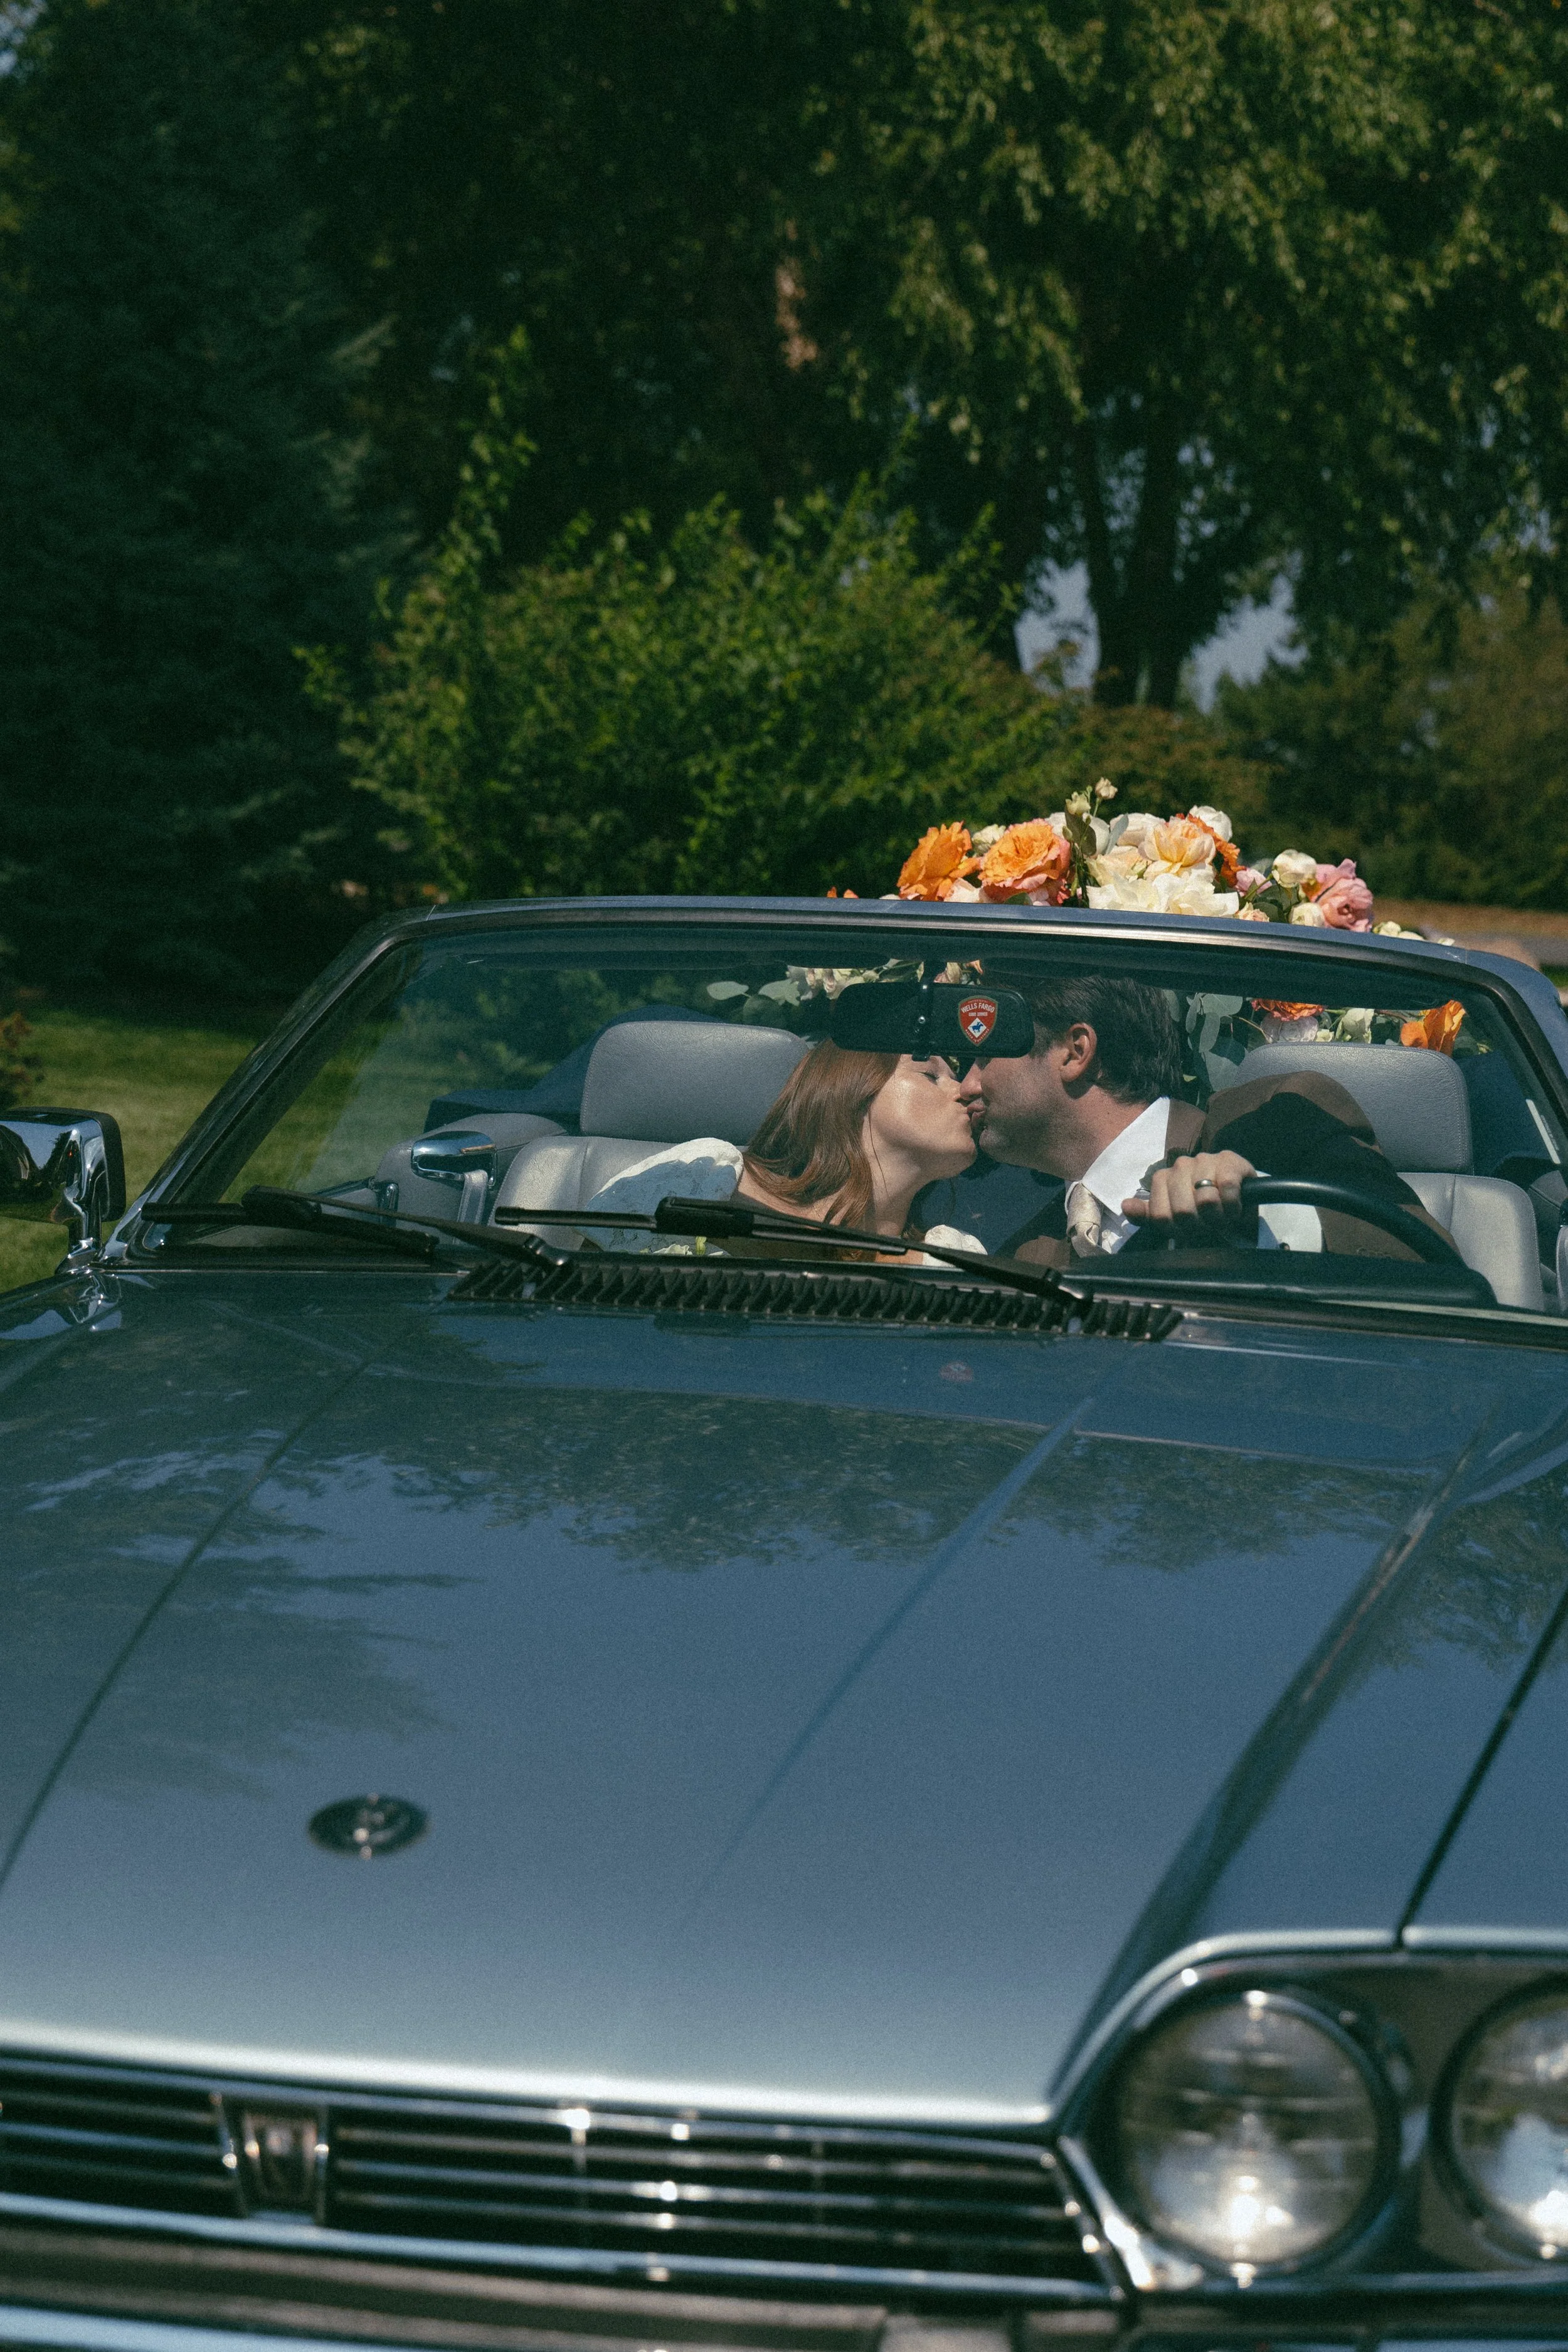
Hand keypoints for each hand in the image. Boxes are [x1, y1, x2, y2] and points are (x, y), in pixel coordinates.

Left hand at [1122, 1151, 1258, 1245]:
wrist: (1238, 1190)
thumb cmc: (1201, 1205)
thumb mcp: (1172, 1213)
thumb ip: (1147, 1213)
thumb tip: (1125, 1205)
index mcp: (1162, 1178)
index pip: (1161, 1216)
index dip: (1177, 1231)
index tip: (1188, 1230)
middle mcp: (1180, 1166)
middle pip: (1183, 1211)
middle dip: (1199, 1226)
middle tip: (1208, 1224)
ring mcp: (1204, 1160)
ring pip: (1206, 1201)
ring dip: (1218, 1217)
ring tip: (1221, 1215)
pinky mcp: (1228, 1162)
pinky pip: (1227, 1190)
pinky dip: (1233, 1206)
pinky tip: (1233, 1206)